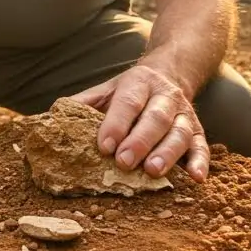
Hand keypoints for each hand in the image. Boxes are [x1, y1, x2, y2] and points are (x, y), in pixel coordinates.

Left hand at [70, 64, 210, 181]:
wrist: (169, 73)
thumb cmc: (129, 92)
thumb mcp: (105, 90)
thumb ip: (82, 105)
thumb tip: (48, 123)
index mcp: (138, 83)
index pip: (128, 102)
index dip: (116, 123)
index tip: (103, 145)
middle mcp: (164, 96)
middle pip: (155, 117)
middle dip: (140, 140)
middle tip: (124, 162)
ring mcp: (184, 113)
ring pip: (179, 132)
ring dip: (167, 153)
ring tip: (153, 172)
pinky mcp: (198, 131)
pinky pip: (202, 145)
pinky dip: (200, 162)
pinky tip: (196, 178)